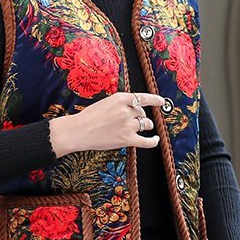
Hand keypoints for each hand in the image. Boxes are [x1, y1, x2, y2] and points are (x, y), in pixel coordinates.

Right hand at [49, 92, 164, 155]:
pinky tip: (155, 140)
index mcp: (120, 98)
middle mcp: (126, 110)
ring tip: (142, 127)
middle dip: (141, 116)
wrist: (78, 131)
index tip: (161, 101)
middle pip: (142, 113)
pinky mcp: (127, 139)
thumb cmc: (88, 117)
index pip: (142, 98)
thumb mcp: (105, 102)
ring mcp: (128, 125)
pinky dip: (153, 141)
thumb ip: (120, 104)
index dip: (154, 100)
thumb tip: (134, 108)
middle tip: (135, 120)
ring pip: (146, 124)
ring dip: (145, 126)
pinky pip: (146, 141)